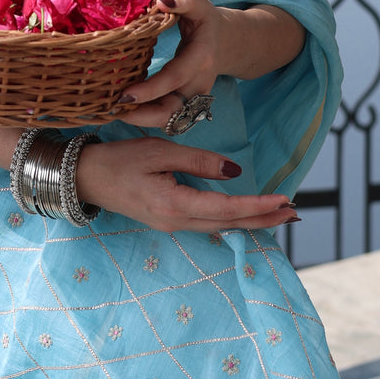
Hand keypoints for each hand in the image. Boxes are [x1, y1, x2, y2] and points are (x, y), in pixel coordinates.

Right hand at [75, 136, 296, 233]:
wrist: (85, 178)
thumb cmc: (119, 160)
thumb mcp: (159, 151)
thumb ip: (198, 162)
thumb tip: (234, 172)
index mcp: (175, 205)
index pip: (227, 208)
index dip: (258, 205)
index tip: (284, 199)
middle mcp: (177, 222)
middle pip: (229, 224)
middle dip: (264, 219)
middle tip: (295, 211)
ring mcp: (172, 225)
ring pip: (221, 226)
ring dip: (251, 220)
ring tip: (279, 214)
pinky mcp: (168, 221)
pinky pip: (208, 223)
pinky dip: (232, 219)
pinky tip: (244, 215)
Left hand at [118, 0, 221, 131]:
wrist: (224, 41)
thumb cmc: (205, 19)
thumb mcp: (198, 3)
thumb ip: (182, 0)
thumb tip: (162, 1)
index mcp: (201, 58)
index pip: (174, 78)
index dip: (150, 89)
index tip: (124, 95)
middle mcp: (198, 83)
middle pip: (172, 111)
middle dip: (142, 116)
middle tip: (112, 110)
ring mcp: (192, 97)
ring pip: (168, 120)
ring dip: (140, 119)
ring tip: (112, 112)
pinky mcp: (184, 103)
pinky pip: (164, 115)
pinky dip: (144, 115)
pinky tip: (123, 109)